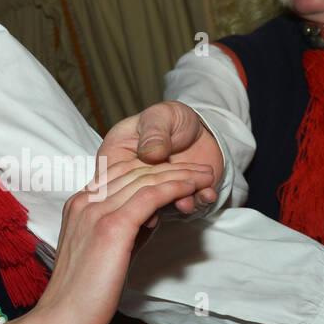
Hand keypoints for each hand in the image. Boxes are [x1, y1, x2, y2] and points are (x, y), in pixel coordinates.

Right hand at [31, 157, 215, 323]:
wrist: (63, 318)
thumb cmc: (84, 293)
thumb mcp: (107, 250)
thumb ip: (128, 228)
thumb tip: (155, 214)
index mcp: (80, 204)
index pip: (121, 171)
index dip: (154, 168)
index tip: (181, 171)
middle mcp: (85, 201)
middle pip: (135, 170)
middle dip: (173, 166)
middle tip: (202, 169)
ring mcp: (96, 212)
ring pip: (145, 179)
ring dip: (181, 174)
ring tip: (206, 175)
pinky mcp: (112, 227)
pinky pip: (150, 196)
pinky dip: (174, 188)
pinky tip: (192, 188)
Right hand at [98, 101, 222, 216]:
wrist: (199, 127)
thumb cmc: (171, 118)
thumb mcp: (160, 117)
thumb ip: (154, 133)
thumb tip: (151, 152)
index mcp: (118, 157)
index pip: (116, 179)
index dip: (128, 191)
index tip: (145, 195)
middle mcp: (135, 179)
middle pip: (141, 196)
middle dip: (161, 200)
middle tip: (177, 199)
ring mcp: (157, 190)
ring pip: (165, 205)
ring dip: (180, 204)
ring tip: (190, 200)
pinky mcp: (179, 195)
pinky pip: (187, 203)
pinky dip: (198, 202)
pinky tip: (208, 194)